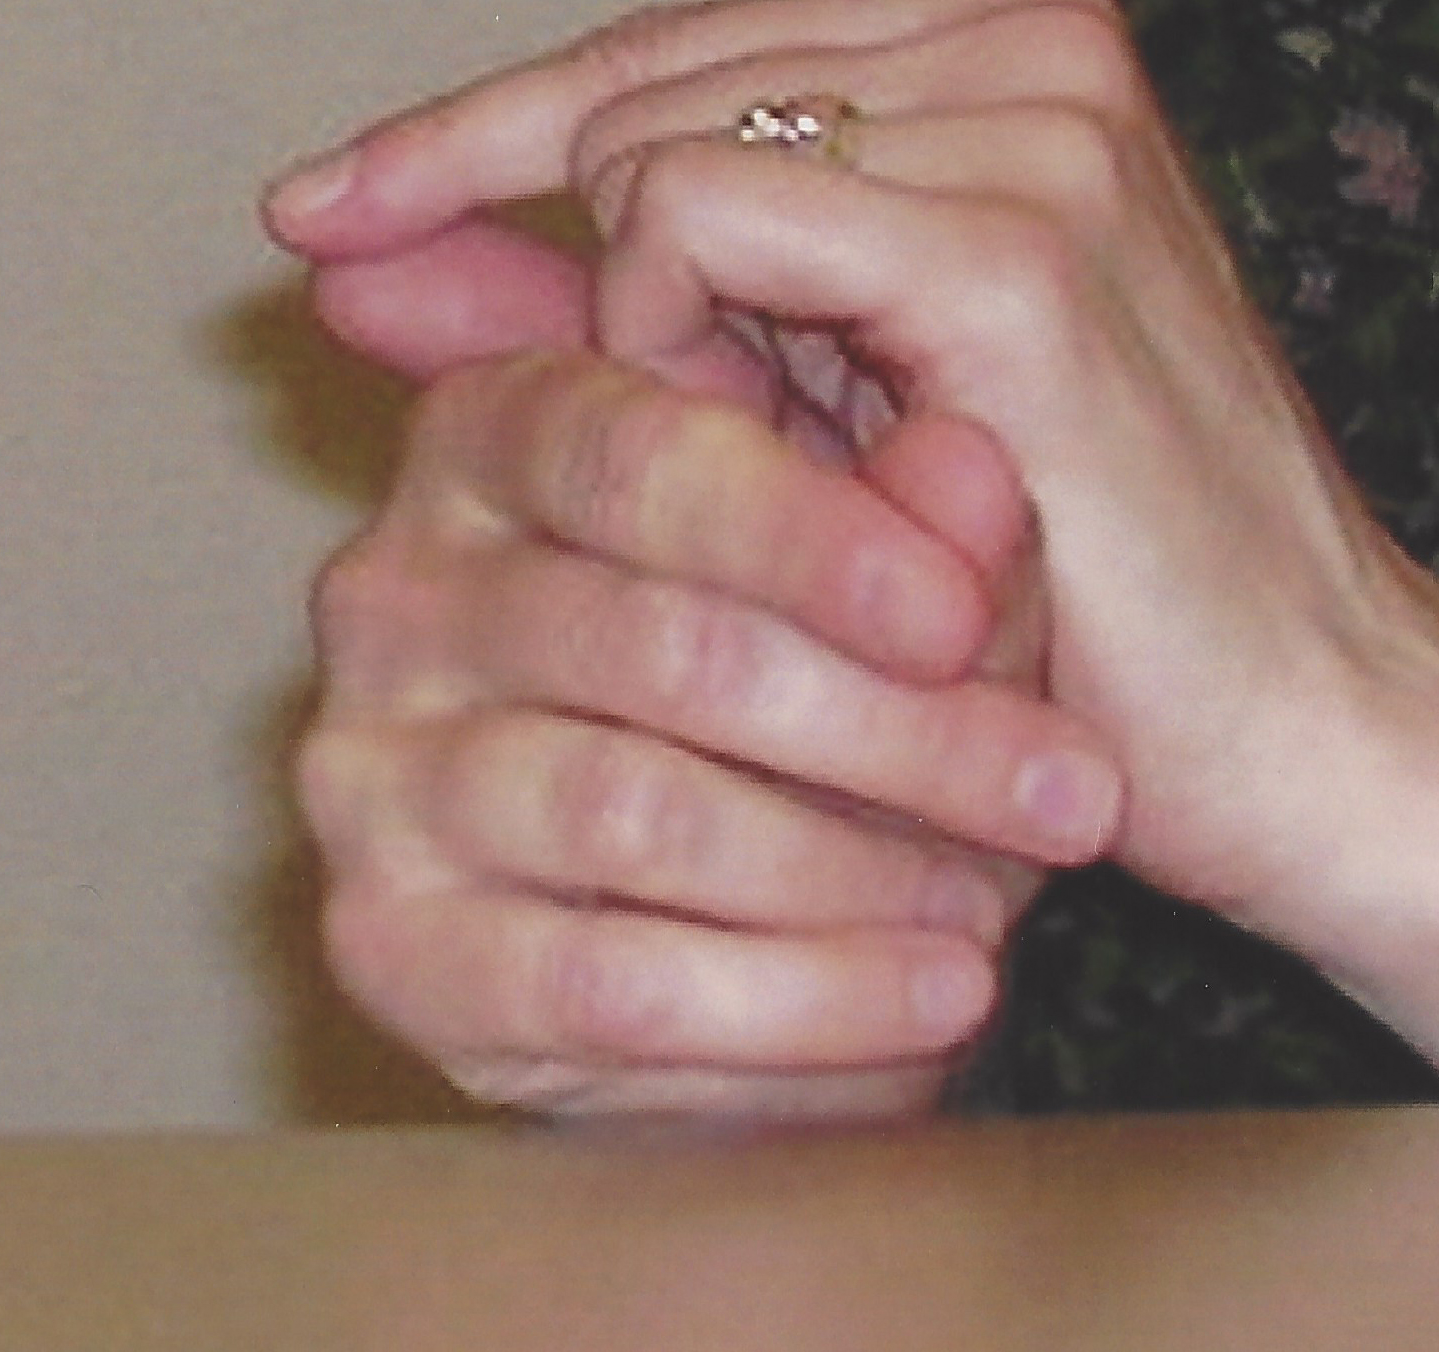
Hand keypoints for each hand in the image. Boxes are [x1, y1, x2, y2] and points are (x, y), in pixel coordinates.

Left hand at [272, 0, 1140, 1120]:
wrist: (1322, 748)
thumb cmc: (1082, 602)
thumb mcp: (806, 423)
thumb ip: (592, 317)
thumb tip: (340, 253)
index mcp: (1012, 40)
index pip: (671, 51)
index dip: (475, 134)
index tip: (311, 220)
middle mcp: (1035, 33)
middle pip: (635, 88)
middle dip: (559, 267)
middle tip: (638, 449)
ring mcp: (1037, 122)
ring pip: (648, 155)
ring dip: (656, 347)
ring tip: (784, 488)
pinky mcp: (1014, 248)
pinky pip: (693, 232)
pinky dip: (678, 358)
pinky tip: (760, 468)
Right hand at [286, 343, 1107, 1116]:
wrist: (710, 938)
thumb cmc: (806, 719)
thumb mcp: (893, 599)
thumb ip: (933, 525)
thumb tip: (974, 472)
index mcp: (494, 436)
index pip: (630, 452)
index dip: (806, 533)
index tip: (963, 616)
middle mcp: (396, 587)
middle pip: (658, 644)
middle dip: (896, 731)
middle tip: (1069, 792)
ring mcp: (370, 768)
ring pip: (633, 812)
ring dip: (851, 874)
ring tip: (996, 910)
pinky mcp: (386, 942)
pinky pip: (603, 983)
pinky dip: (799, 1002)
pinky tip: (932, 1000)